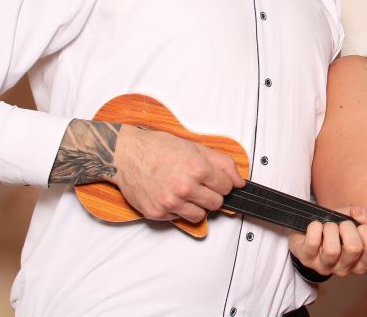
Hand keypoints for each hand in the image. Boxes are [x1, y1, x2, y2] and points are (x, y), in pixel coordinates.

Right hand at [110, 125, 245, 222]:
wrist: (126, 155)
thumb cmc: (159, 148)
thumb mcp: (196, 148)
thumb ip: (223, 164)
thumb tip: (240, 181)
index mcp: (198, 169)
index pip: (227, 187)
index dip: (222, 183)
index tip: (215, 180)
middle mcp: (185, 187)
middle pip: (217, 203)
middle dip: (212, 194)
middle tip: (200, 185)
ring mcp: (170, 202)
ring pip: (200, 215)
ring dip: (197, 205)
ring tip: (186, 191)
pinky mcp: (157, 213)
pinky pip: (179, 219)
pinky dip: (178, 209)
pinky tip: (170, 195)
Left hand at [289, 204, 366, 276]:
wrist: (309, 230)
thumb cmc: (336, 228)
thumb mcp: (355, 218)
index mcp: (362, 261)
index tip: (361, 226)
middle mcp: (345, 268)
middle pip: (353, 248)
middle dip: (348, 227)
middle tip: (342, 224)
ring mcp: (325, 267)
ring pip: (332, 250)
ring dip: (331, 228)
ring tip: (328, 226)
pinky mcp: (307, 260)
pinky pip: (313, 243)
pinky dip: (315, 227)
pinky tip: (316, 226)